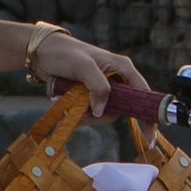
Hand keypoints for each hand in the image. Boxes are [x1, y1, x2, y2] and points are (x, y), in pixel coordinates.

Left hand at [28, 31, 143, 118]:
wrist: (41, 53)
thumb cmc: (64, 53)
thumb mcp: (83, 67)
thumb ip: (98, 87)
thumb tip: (101, 111)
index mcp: (122, 68)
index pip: (143, 93)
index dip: (148, 115)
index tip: (150, 137)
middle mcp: (117, 78)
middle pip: (121, 109)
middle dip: (102, 116)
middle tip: (84, 116)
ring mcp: (103, 88)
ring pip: (104, 113)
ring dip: (86, 115)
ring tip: (67, 106)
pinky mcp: (90, 94)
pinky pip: (91, 112)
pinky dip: (79, 114)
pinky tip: (64, 105)